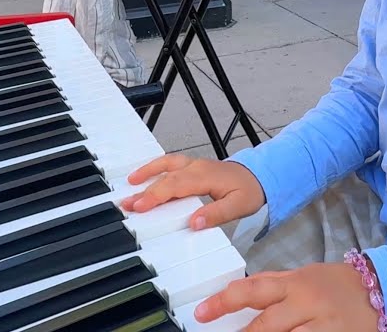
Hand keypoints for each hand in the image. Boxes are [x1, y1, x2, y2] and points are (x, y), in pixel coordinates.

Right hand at [121, 154, 264, 230]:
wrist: (259, 176)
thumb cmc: (249, 191)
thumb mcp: (238, 206)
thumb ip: (216, 214)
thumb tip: (194, 223)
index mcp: (205, 176)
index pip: (176, 186)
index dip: (156, 195)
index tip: (141, 206)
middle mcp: (196, 168)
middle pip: (166, 178)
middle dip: (145, 191)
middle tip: (127, 205)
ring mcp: (194, 165)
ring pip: (166, 165)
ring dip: (146, 174)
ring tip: (129, 184)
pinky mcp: (192, 167)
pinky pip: (169, 163)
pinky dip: (154, 167)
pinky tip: (143, 175)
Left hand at [194, 262, 380, 331]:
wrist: (378, 290)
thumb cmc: (336, 283)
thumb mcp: (303, 275)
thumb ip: (272, 283)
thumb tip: (239, 290)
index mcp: (296, 283)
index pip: (253, 291)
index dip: (223, 302)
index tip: (202, 313)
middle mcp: (307, 304)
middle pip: (266, 326)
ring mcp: (322, 327)